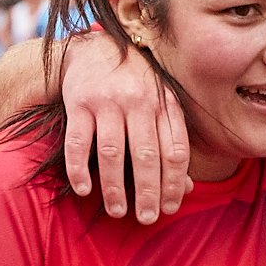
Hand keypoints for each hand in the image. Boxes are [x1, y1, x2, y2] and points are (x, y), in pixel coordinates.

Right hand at [61, 34, 191, 220]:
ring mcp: (107, 100)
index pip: (175, 151)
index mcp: (164, 102)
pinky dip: (80, 170)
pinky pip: (78, 143)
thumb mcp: (160, 105)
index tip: (171, 208)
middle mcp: (139, 100)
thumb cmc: (134, 84)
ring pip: (113, 153)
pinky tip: (85, 190)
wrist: (94, 47)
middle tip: (147, 218)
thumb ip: (172, 142)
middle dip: (148, 192)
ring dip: (115, 187)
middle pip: (147, 156)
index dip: (174, 183)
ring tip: (118, 211)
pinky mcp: (78, 101)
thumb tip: (187, 189)